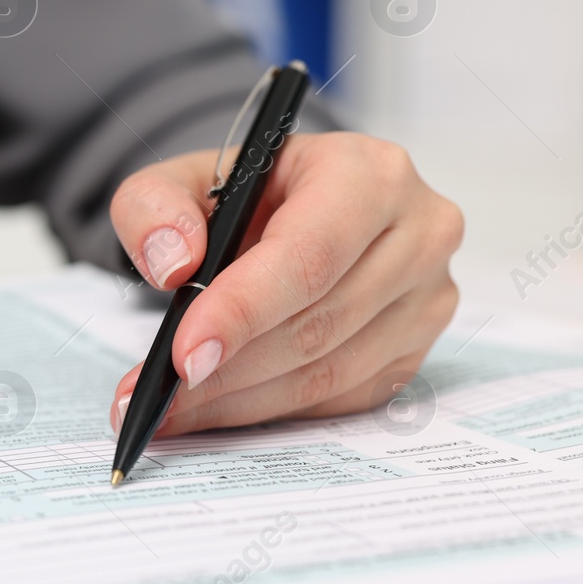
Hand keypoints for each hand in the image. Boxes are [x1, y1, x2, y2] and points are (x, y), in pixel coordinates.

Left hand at [106, 132, 461, 435]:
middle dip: (227, 370)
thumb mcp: (183, 177)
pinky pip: (341, 397)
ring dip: (241, 401)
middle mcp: (418, 232)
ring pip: (328, 372)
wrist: (295, 209)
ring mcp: (427, 296)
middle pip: (316, 324)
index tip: (184, 357)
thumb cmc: (247, 192)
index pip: (307, 256)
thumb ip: (155, 204)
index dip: (242, 312)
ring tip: (173, 409)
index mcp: (370, 173)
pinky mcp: (416, 348)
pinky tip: (218, 409)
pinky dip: (271, 409)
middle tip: (161, 394)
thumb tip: (173, 264)